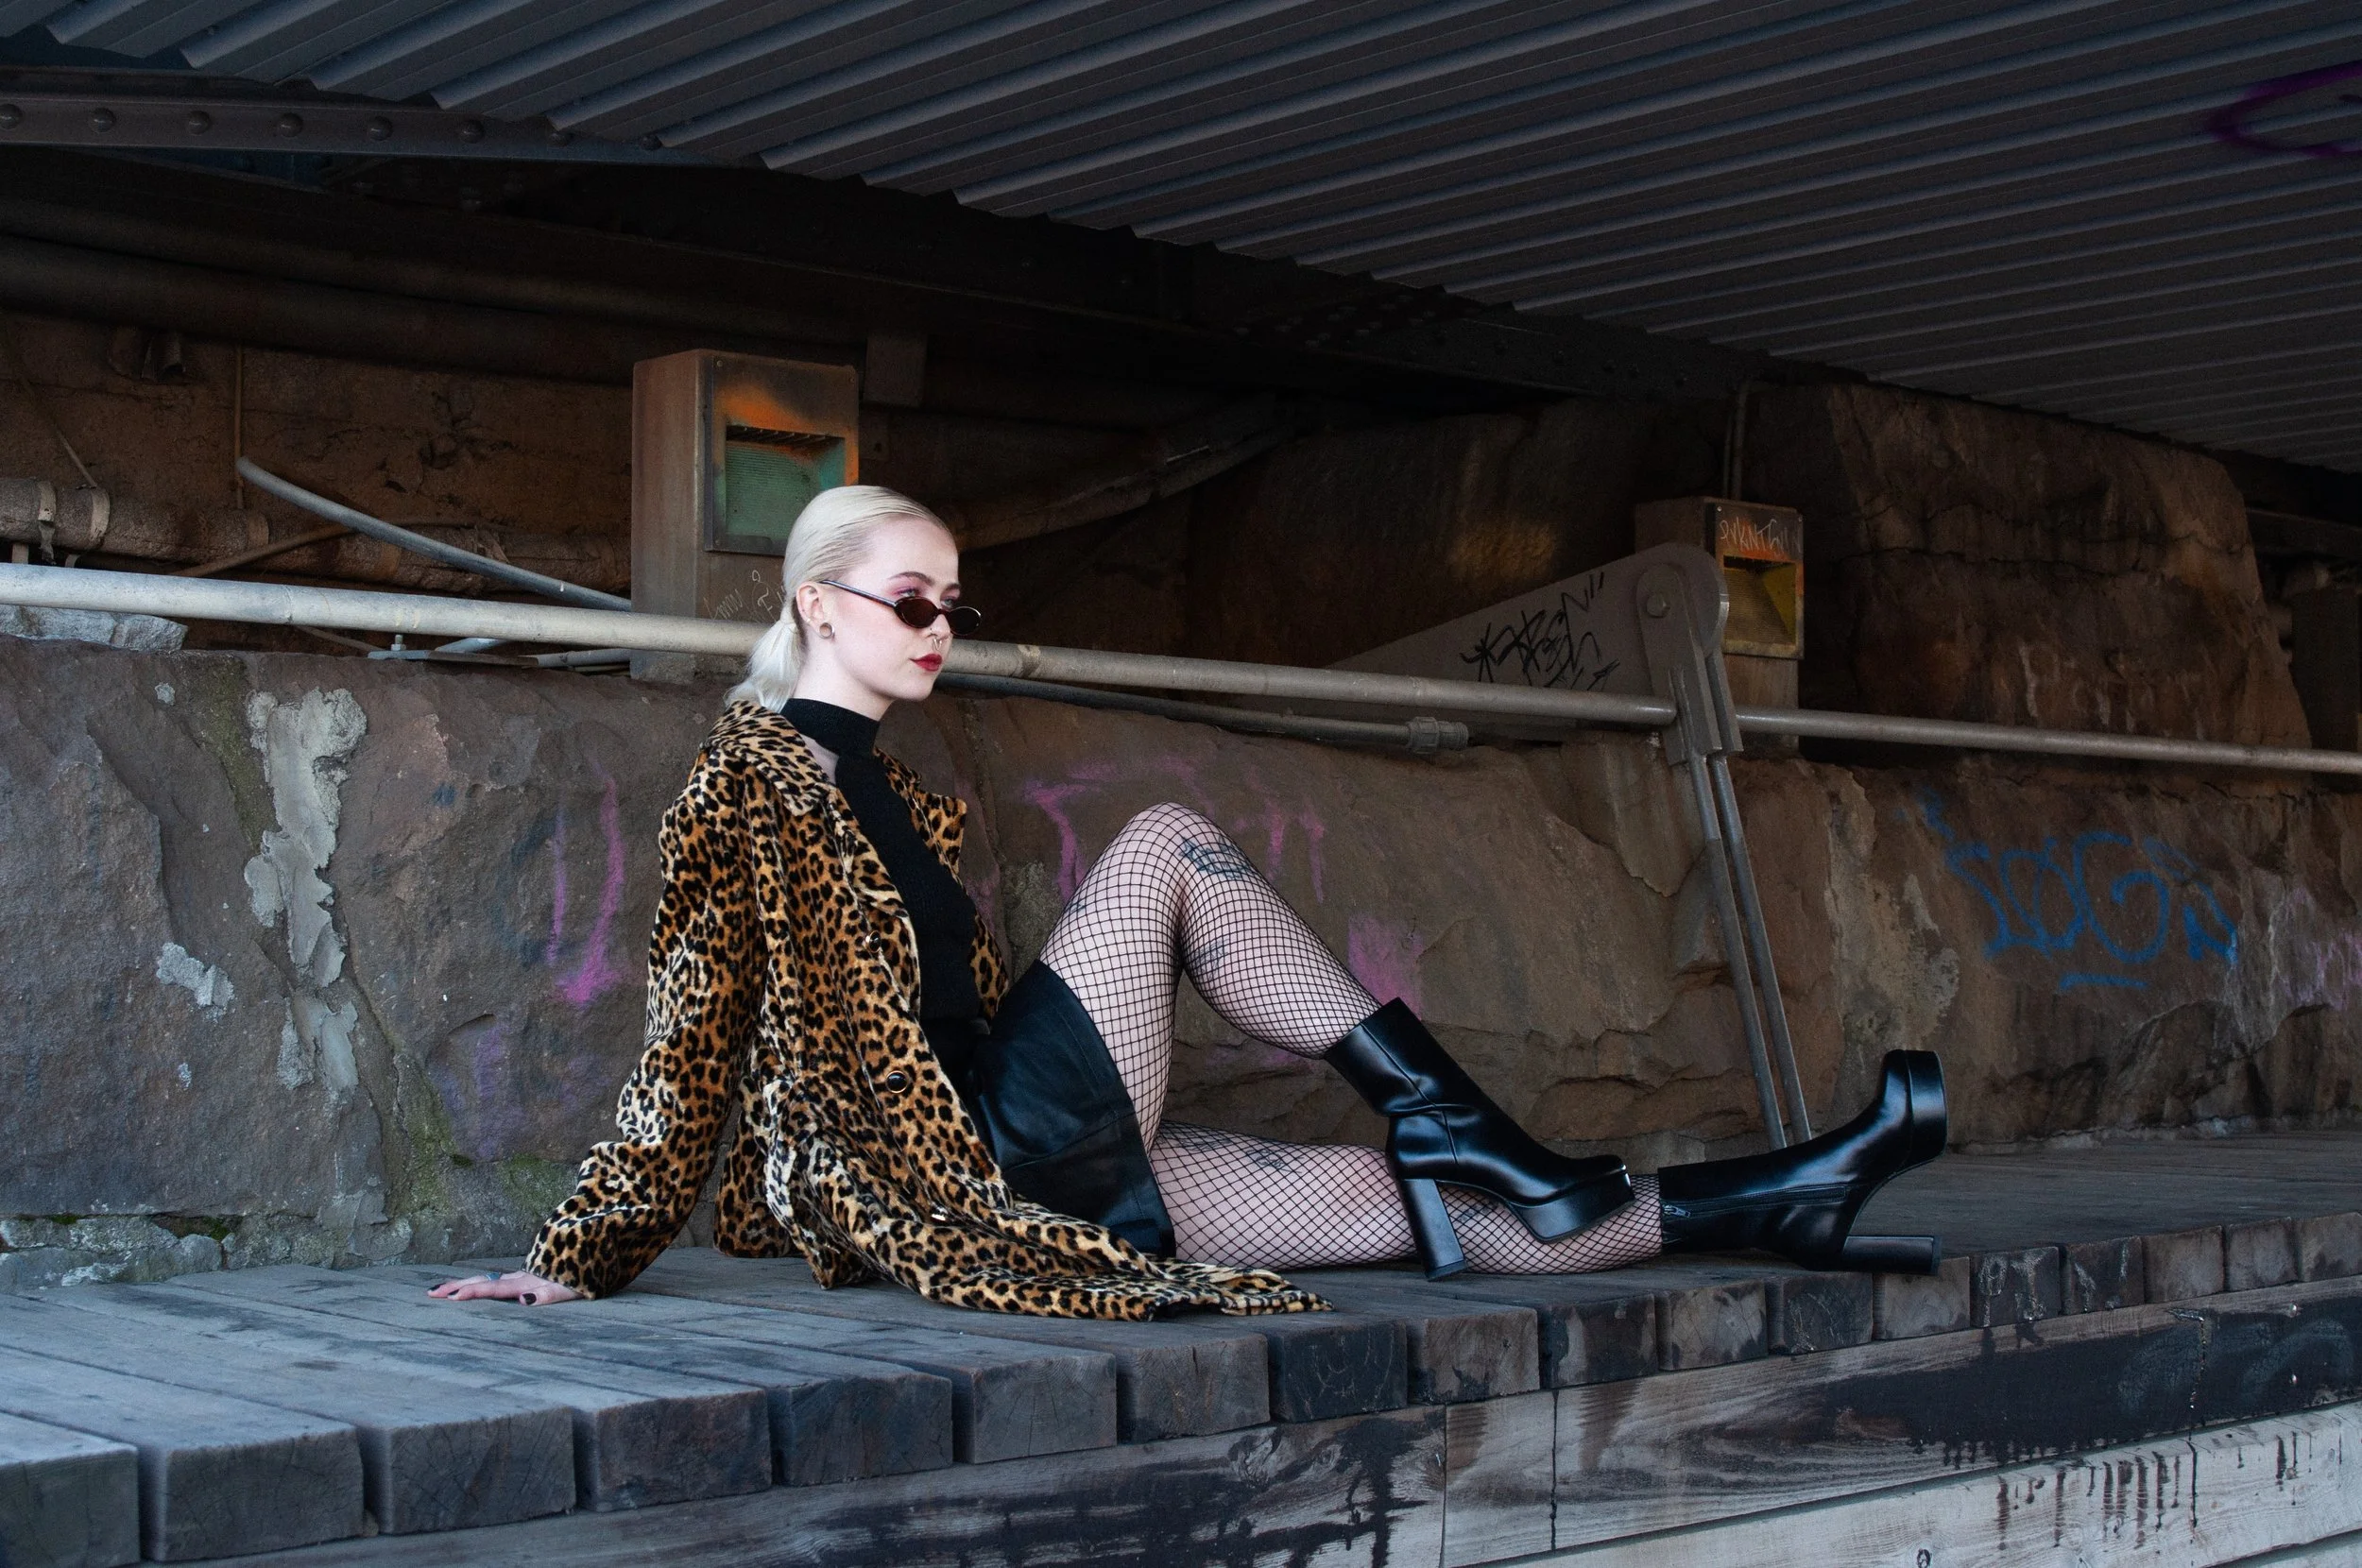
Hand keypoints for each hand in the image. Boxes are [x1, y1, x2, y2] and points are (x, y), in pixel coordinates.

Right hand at [427, 1268, 580, 1305]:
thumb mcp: (571, 1289)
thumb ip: (548, 1295)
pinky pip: (498, 1281)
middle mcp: (521, 1278)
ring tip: (442, 1290)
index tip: (451, 1297)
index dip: (472, 1292)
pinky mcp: (529, 1277)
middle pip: (483, 1281)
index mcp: (527, 1283)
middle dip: (456, 1287)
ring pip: (488, 1280)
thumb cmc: (585, 1276)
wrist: (598, 1248)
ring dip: (464, 1284)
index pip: (493, 1288)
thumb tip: (523, 1300)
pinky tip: (472, 1286)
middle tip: (431, 1293)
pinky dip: (479, 1284)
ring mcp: (524, 1276)